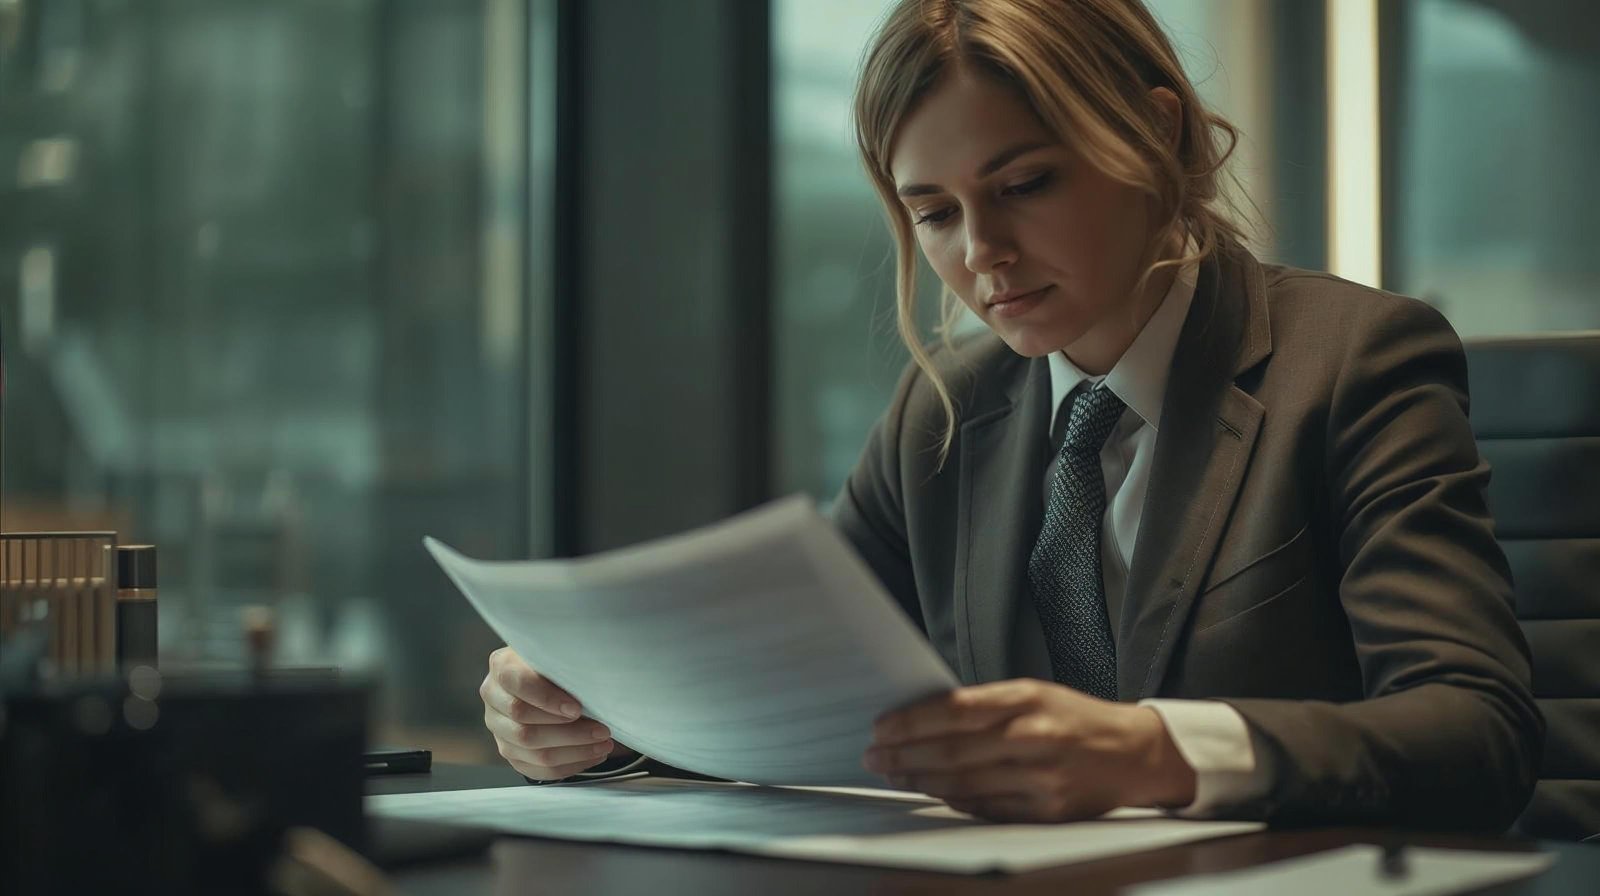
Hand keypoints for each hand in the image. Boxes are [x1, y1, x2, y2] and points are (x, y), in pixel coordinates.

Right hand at [480, 646, 631, 778]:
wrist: (546, 677)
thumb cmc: (556, 662)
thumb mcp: (559, 653)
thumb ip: (567, 662)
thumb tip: (593, 679)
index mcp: (502, 667)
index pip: (518, 684)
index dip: (548, 699)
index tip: (577, 708)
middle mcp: (493, 698)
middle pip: (524, 725)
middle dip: (569, 732)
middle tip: (602, 729)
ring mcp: (498, 728)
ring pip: (532, 751)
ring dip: (574, 751)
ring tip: (604, 743)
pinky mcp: (509, 751)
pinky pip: (537, 768)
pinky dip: (569, 765)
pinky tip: (593, 754)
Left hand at [862, 679, 1195, 821]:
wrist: (1135, 753)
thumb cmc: (1076, 718)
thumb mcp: (1033, 694)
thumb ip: (985, 705)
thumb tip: (925, 718)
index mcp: (1027, 699)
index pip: (954, 710)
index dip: (911, 722)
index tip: (881, 728)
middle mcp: (1033, 737)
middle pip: (952, 751)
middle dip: (904, 756)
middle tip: (874, 757)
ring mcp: (1040, 777)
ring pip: (964, 784)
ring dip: (921, 781)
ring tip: (895, 775)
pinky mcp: (1047, 810)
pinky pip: (987, 809)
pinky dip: (955, 802)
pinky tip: (933, 793)